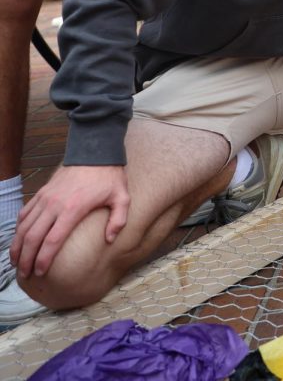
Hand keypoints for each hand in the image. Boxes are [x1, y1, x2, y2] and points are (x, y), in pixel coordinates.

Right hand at [11, 164, 129, 277]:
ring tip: (17, 262)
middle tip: (25, 274)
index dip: (44, 258)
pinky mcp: (42, 192)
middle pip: (33, 237)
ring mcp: (45, 198)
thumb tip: (109, 240)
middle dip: (27, 258)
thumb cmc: (109, 176)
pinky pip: (25, 213)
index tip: (41, 272)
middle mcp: (54, 205)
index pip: (52, 240)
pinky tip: (19, 240)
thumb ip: (118, 220)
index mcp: (73, 209)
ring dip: (18, 246)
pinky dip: (19, 228)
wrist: (94, 151)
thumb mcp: (122, 197)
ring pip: (24, 227)